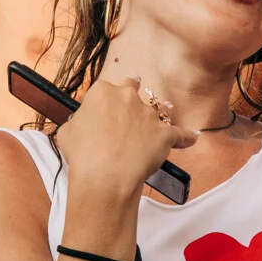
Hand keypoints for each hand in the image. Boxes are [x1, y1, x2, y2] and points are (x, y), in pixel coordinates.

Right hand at [57, 73, 197, 209]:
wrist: (105, 175)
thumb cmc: (82, 155)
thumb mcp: (67, 133)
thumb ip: (77, 123)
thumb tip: (80, 124)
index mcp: (102, 92)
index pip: (106, 88)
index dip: (106, 99)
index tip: (105, 107)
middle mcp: (128, 98)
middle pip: (133, 88)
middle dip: (134, 87)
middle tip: (136, 85)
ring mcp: (149, 116)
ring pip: (158, 109)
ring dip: (161, 110)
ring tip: (167, 108)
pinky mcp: (165, 135)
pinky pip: (181, 134)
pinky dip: (188, 137)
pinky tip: (194, 137)